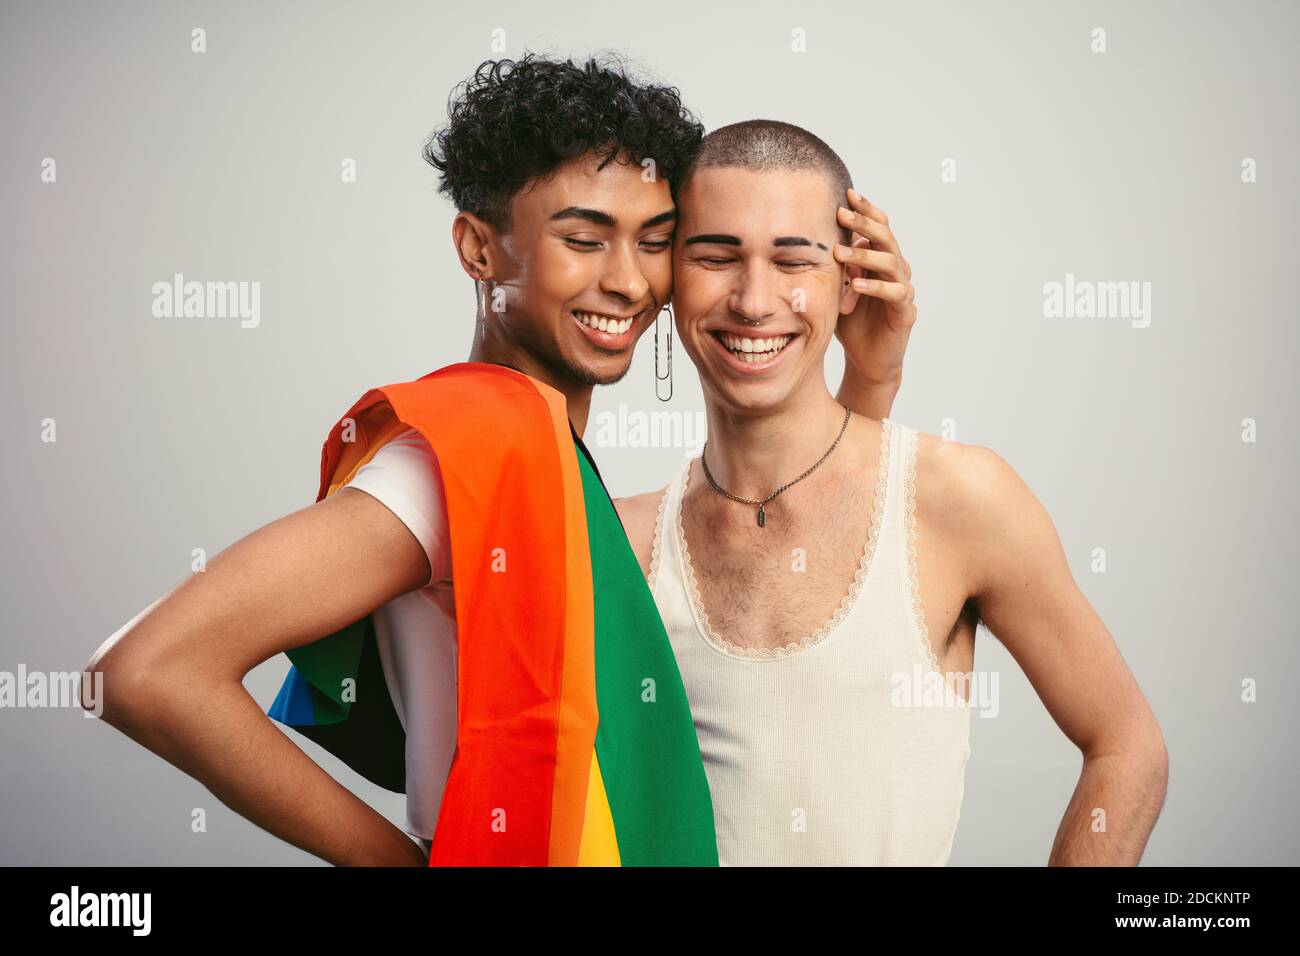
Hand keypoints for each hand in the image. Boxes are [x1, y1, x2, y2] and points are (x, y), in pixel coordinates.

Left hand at [832, 189, 916, 388]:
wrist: (868, 359)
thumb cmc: (852, 322)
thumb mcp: (836, 288)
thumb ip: (833, 265)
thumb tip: (812, 238)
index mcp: (880, 260)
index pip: (878, 227)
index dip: (865, 210)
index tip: (846, 194)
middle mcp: (896, 270)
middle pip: (886, 238)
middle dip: (864, 224)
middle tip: (842, 214)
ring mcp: (903, 290)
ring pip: (892, 262)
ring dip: (865, 255)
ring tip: (842, 253)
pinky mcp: (905, 312)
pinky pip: (895, 294)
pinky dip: (875, 287)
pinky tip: (856, 285)